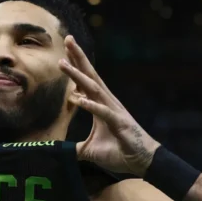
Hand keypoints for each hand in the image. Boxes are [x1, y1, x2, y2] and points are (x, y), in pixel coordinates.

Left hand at [58, 36, 159, 175]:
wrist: (142, 161)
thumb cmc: (119, 152)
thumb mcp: (90, 151)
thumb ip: (75, 148)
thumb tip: (60, 153)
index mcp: (100, 105)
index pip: (84, 82)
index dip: (75, 66)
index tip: (63, 51)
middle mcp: (107, 103)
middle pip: (90, 76)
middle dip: (78, 58)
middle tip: (67, 39)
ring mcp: (113, 111)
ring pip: (93, 89)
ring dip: (77, 76)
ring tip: (63, 63)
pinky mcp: (119, 123)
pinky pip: (102, 112)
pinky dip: (90, 105)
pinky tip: (77, 99)